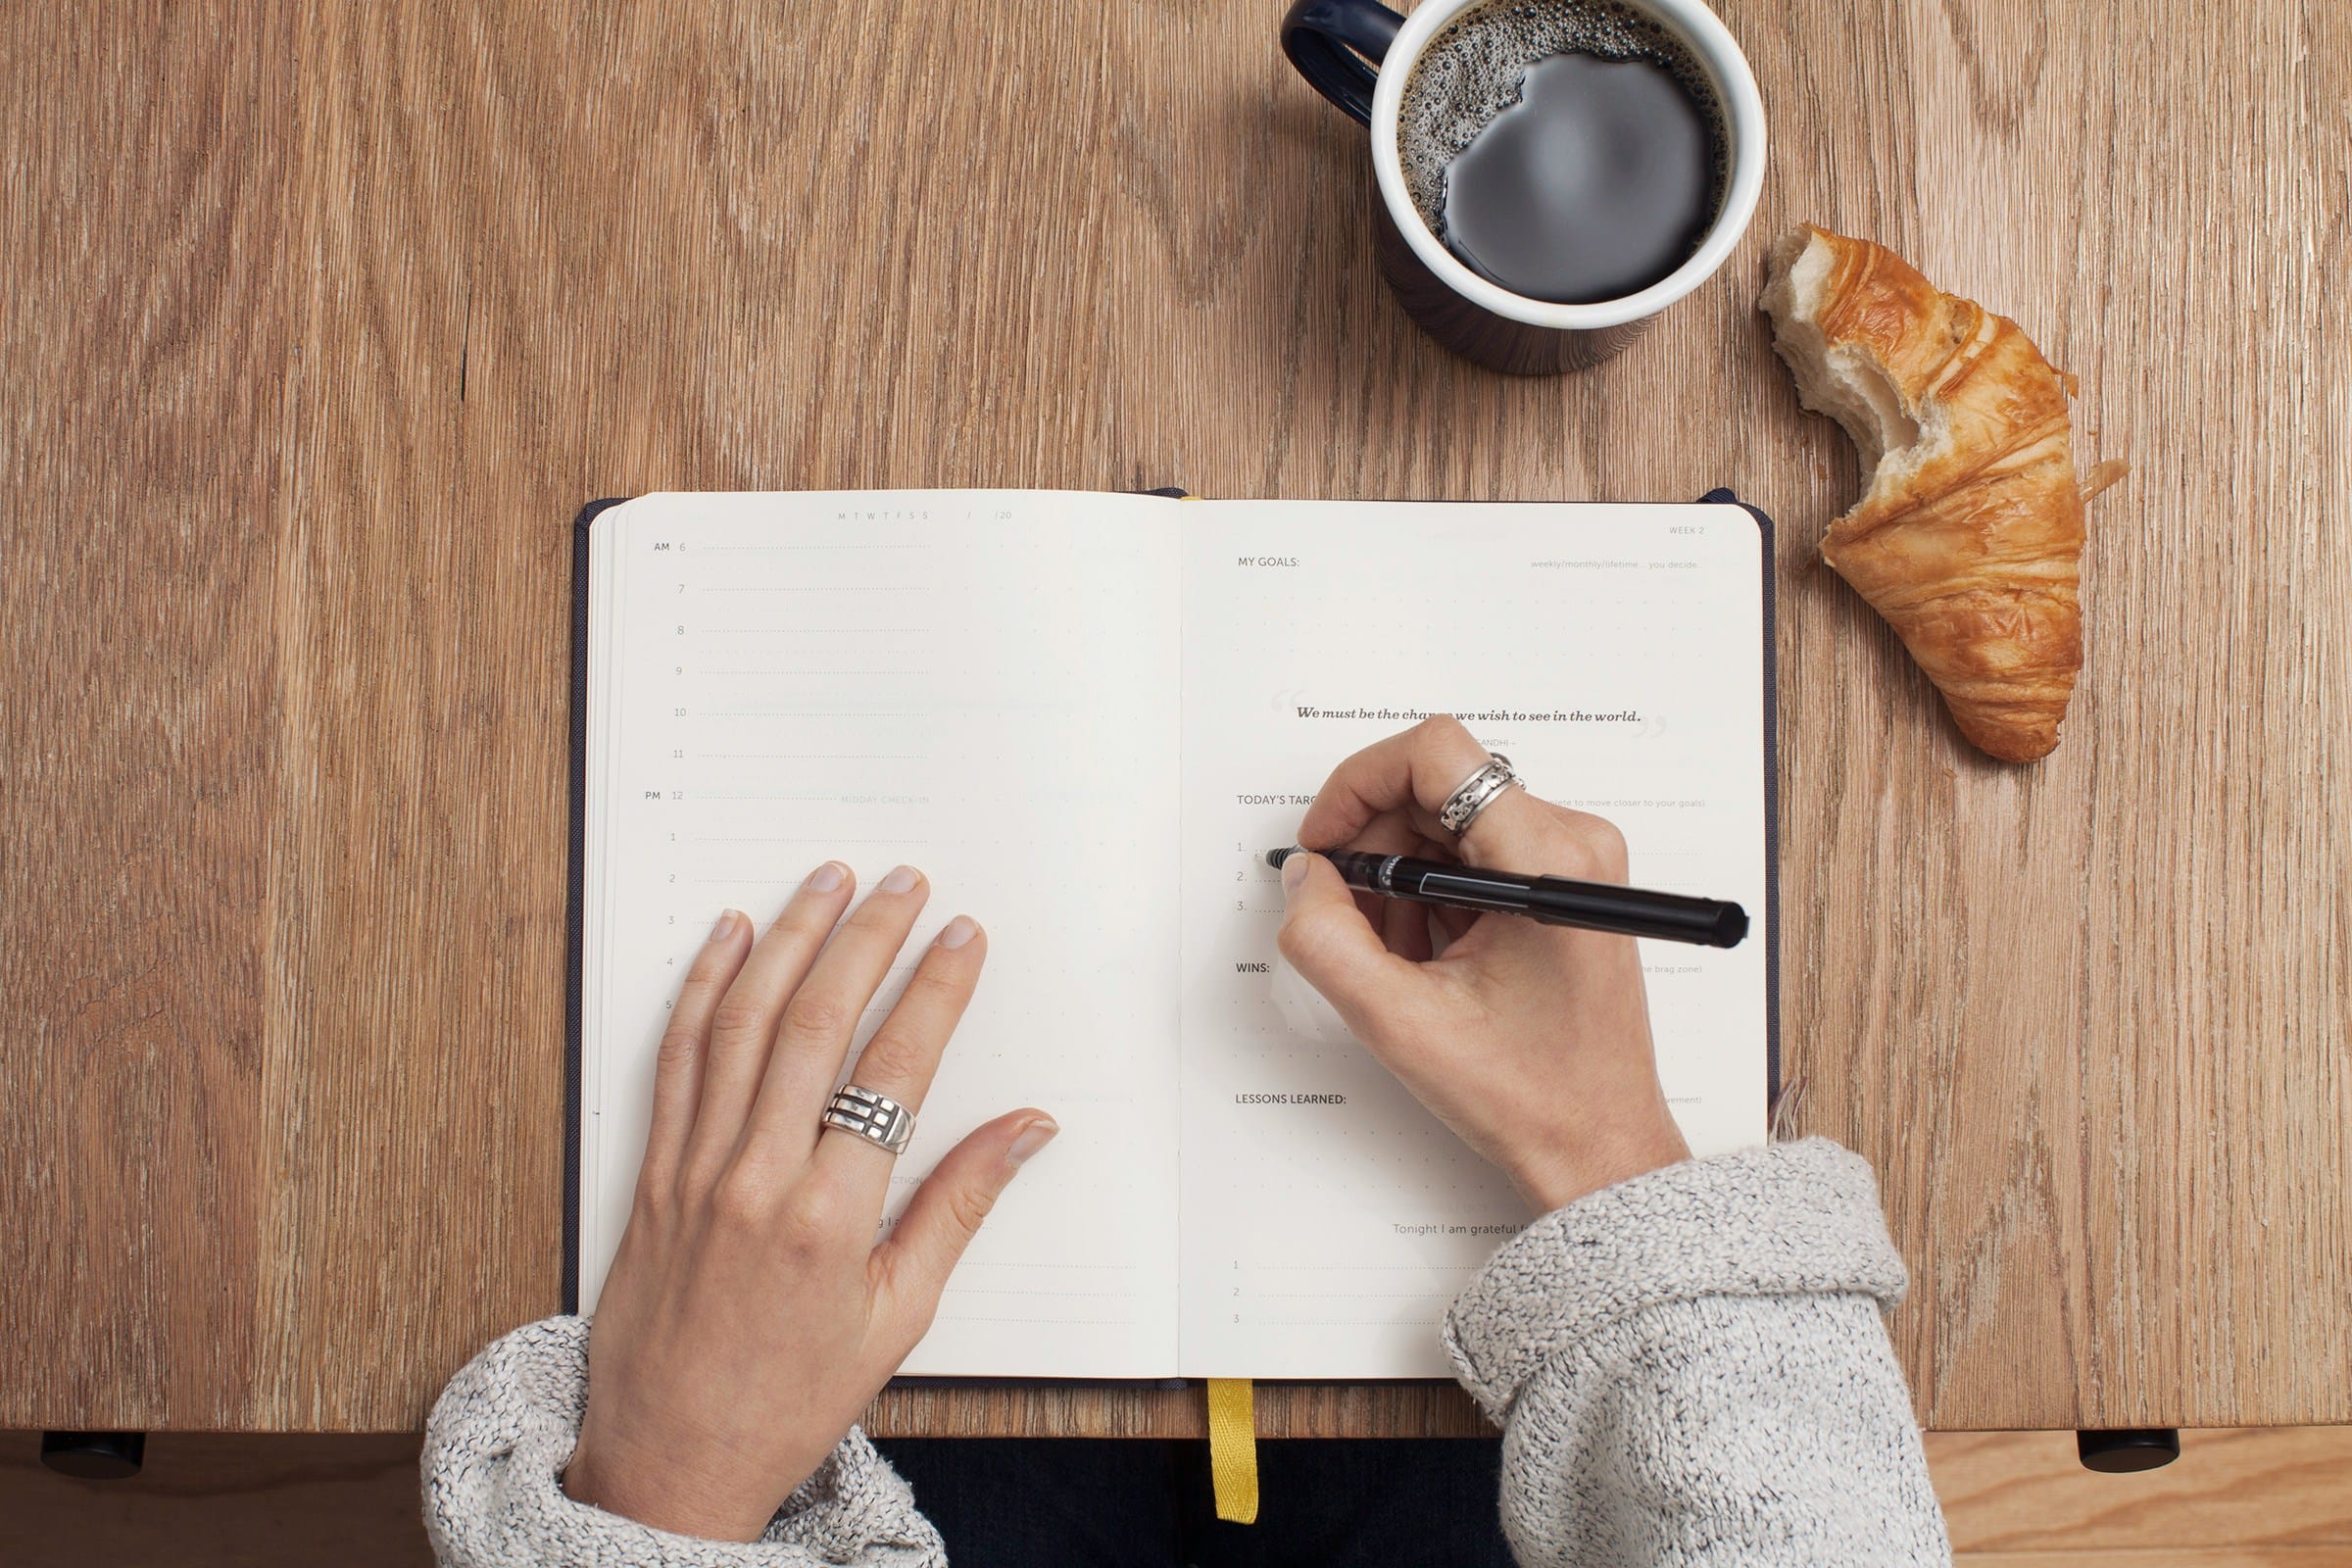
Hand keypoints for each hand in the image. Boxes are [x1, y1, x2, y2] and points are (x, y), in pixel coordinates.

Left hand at [562, 863, 1057, 1540]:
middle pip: (816, 1024)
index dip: (933, 991)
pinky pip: (677, 1058)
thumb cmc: (790, 1399)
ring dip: (788, 939)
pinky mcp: (651, 1172)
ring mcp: (694, 1169)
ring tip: (826, 883)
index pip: (894, 1071)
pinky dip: (703, 988)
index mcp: (831, 1219)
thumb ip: (959, 1207)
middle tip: (903, 885)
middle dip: (866, 940)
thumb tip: (1027, 1130)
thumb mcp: (899, 1316)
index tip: (961, 939)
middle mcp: (757, 1179)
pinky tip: (729, 939)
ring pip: (742, 1024)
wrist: (671, 1460)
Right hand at [1280, 717, 1688, 1212]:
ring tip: (1398, 956)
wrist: (1598, 1146)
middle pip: (1437, 787)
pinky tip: (1429, 959)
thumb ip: (1328, 939)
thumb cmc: (1533, 1095)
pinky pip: (1474, 854)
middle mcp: (1572, 843)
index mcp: (1546, 859)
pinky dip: (1432, 896)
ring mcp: (1573, 862)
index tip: (1327, 842)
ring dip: (1402, 878)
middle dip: (1376, 847)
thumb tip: (1305, 877)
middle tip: (1349, 917)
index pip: (1436, 754)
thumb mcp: (1400, 1022)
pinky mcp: (1565, 884)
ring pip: (1450, 822)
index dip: (1359, 785)